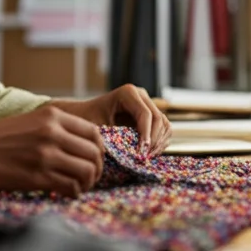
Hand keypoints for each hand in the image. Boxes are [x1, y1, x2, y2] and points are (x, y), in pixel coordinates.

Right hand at [0, 105, 106, 197]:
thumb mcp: (29, 121)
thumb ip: (55, 128)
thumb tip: (80, 145)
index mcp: (52, 116)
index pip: (94, 133)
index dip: (98, 150)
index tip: (91, 160)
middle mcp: (52, 133)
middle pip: (95, 154)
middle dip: (96, 169)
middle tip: (88, 178)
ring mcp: (46, 155)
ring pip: (87, 172)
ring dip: (87, 183)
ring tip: (77, 187)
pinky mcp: (38, 176)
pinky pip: (71, 187)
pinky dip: (73, 193)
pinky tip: (64, 193)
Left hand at [57, 84, 171, 156]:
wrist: (85, 115)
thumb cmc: (88, 119)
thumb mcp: (98, 127)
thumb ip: (116, 138)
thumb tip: (134, 154)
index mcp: (128, 93)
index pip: (146, 114)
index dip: (147, 135)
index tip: (142, 153)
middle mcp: (141, 95)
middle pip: (159, 119)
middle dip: (154, 141)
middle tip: (144, 158)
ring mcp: (148, 103)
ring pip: (164, 124)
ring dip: (159, 143)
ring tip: (146, 158)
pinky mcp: (151, 114)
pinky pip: (164, 129)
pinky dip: (160, 142)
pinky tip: (148, 154)